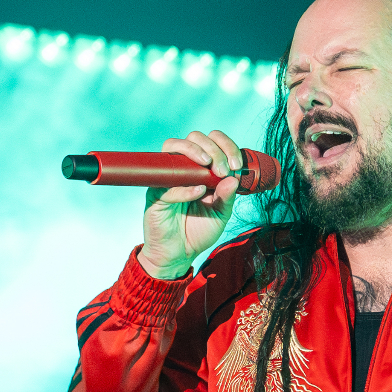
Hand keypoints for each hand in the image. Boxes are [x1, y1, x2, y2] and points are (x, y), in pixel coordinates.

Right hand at [138, 130, 243, 278]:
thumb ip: (227, 196)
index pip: (212, 142)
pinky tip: (199, 192)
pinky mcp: (155, 193)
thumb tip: (234, 177)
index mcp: (202, 169)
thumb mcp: (221, 214)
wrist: (179, 253)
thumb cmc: (199, 231)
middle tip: (222, 169)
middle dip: (213, 149)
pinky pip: (167, 182)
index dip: (225, 146)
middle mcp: (184, 168)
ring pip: (173, 147)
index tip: (236, 163)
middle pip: (194, 138)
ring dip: (194, 152)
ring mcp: (168, 178)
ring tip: (208, 166)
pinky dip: (185, 186)